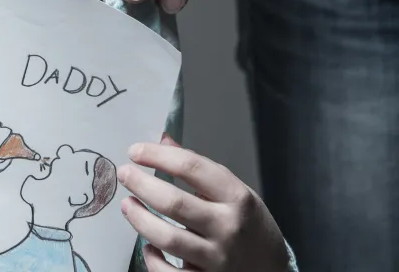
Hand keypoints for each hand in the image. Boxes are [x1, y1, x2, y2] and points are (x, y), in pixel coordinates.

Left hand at [118, 135, 288, 271]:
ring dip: (140, 219)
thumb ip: (197, 168)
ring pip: (168, 238)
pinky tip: (149, 246)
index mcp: (237, 197)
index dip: (158, 156)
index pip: (192, 167)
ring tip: (127, 205)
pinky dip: (153, 259)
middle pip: (174, 203)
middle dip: (142, 185)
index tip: (135, 151)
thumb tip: (163, 140)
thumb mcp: (233, 191)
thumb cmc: (249, 226)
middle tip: (125, 174)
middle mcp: (228, 227)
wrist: (274, 270)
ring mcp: (217, 258)